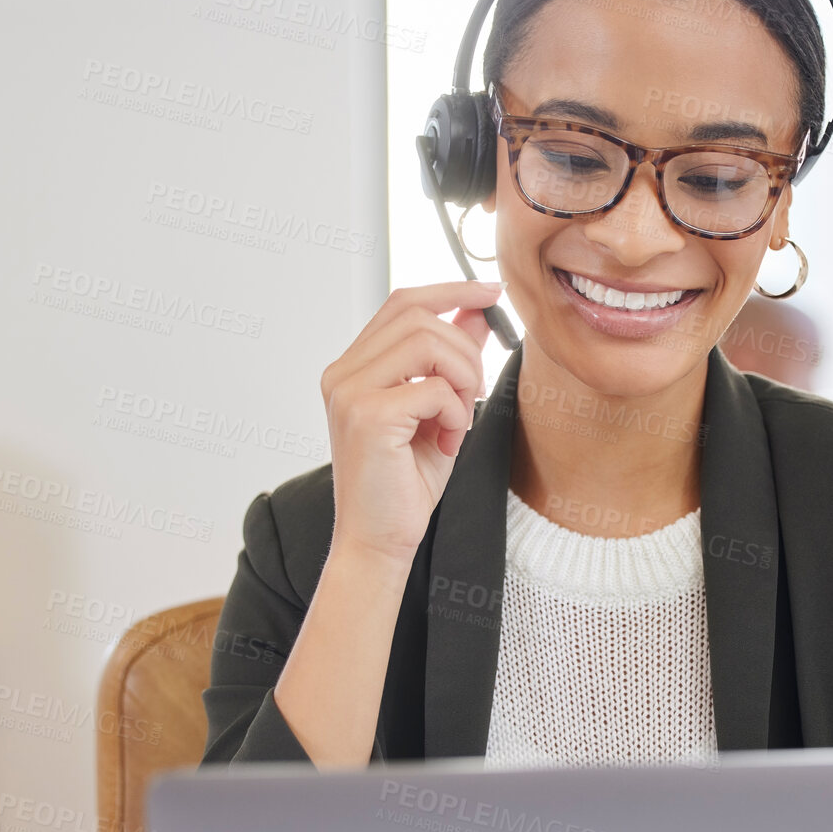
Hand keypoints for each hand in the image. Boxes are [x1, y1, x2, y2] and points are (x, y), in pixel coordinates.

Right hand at [319, 280, 502, 565]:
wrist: (379, 541)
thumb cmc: (404, 483)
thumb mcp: (438, 411)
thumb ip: (450, 360)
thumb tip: (476, 313)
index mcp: (353, 368)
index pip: (402, 303)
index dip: (450, 290)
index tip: (490, 293)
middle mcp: (343, 373)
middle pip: (419, 316)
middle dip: (465, 349)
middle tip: (474, 393)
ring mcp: (349, 392)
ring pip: (428, 342)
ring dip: (462, 378)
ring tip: (459, 419)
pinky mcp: (367, 416)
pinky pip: (433, 387)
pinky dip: (456, 413)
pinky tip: (448, 442)